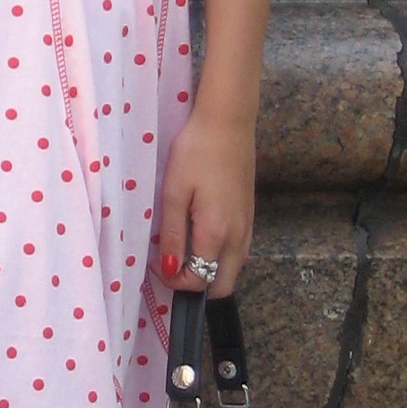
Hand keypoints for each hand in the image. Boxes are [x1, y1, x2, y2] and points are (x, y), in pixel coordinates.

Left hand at [150, 105, 256, 297]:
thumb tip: (170, 269)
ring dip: (210, 271)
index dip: (174, 281)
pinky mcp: (250, 215)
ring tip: (184, 250)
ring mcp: (247, 226)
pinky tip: (202, 236)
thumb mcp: (174, 193)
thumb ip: (174, 235)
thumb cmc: (196, 152)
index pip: (198, 280)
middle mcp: (238, 236)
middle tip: (171, 264)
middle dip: (196, 284)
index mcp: (217, 233)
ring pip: (232, 269)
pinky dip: (221, 257)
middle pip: (222, 285)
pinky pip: (239, 251)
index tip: (156, 263)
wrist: (228, 122)